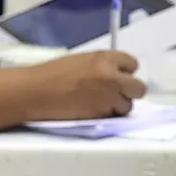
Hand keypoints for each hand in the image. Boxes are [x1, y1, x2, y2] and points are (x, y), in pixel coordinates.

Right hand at [27, 49, 144, 117]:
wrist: (37, 91)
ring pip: (128, 106)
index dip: (125, 71)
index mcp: (105, 58)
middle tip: (117, 93)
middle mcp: (112, 77)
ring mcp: (108, 97)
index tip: (118, 76)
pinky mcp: (101, 115)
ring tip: (100, 104)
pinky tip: (92, 110)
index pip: (132, 63)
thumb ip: (103, 66)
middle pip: (139, 88)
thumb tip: (116, 75)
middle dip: (130, 91)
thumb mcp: (82, 61)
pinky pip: (113, 116)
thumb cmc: (53, 73)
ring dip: (118, 105)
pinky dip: (107, 115)